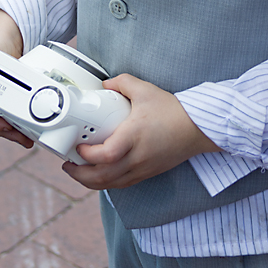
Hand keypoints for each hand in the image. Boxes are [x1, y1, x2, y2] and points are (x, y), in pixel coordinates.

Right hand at [0, 10, 33, 147]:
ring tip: (28, 137)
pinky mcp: (3, 102)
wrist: (9, 39)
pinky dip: (19, 123)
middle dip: (6, 133)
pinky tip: (30, 128)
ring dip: (14, 132)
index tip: (6, 125)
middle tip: (23, 138)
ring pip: (1, 123)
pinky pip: (10, 117)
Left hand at [61, 73, 220, 189]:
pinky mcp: (147, 173)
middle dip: (80, 175)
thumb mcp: (145, 90)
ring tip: (78, 171)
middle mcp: (137, 157)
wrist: (199, 129)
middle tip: (68, 165)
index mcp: (134, 136)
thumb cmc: (174, 111)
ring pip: (111, 185)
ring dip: (90, 182)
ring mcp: (142, 168)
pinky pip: (122, 185)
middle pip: (103, 177)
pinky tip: (99, 175)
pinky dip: (106, 183)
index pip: (106, 155)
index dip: (87, 155)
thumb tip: (105, 84)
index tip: (77, 147)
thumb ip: (122, 83)